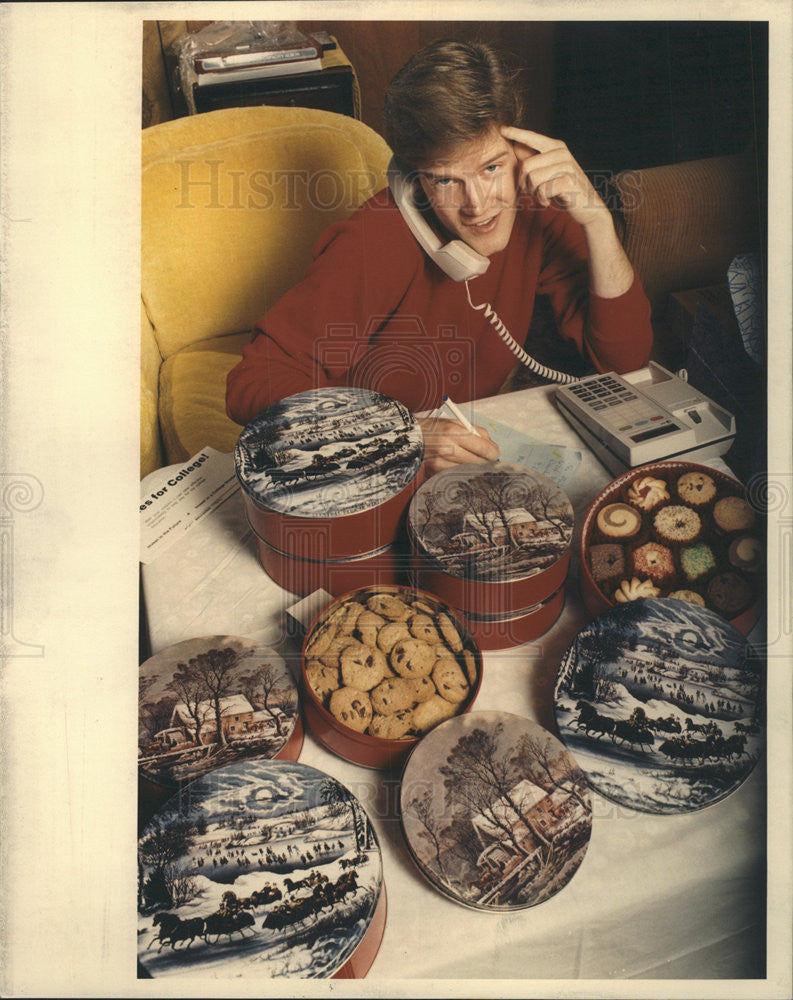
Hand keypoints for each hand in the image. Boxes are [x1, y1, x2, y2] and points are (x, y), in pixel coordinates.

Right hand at [417, 417, 499, 475]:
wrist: (408, 437)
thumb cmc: (433, 428)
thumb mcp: (455, 423)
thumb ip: (476, 433)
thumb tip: (493, 447)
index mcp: (454, 432)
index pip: (484, 448)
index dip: (493, 453)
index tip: (495, 453)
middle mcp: (447, 448)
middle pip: (478, 462)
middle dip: (485, 461)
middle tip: (486, 459)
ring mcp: (441, 462)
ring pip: (469, 470)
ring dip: (473, 467)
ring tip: (470, 460)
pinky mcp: (435, 472)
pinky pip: (456, 474)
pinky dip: (460, 471)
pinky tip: (458, 465)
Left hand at [501, 124, 633, 296]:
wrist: (587, 207)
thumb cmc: (564, 190)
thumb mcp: (547, 173)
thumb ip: (533, 160)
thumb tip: (516, 146)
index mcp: (555, 147)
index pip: (532, 138)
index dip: (516, 133)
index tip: (501, 128)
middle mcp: (561, 152)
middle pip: (526, 166)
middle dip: (524, 184)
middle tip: (532, 192)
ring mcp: (567, 165)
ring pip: (533, 179)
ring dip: (533, 193)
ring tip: (542, 196)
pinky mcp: (569, 180)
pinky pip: (543, 190)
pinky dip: (542, 199)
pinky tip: (548, 201)